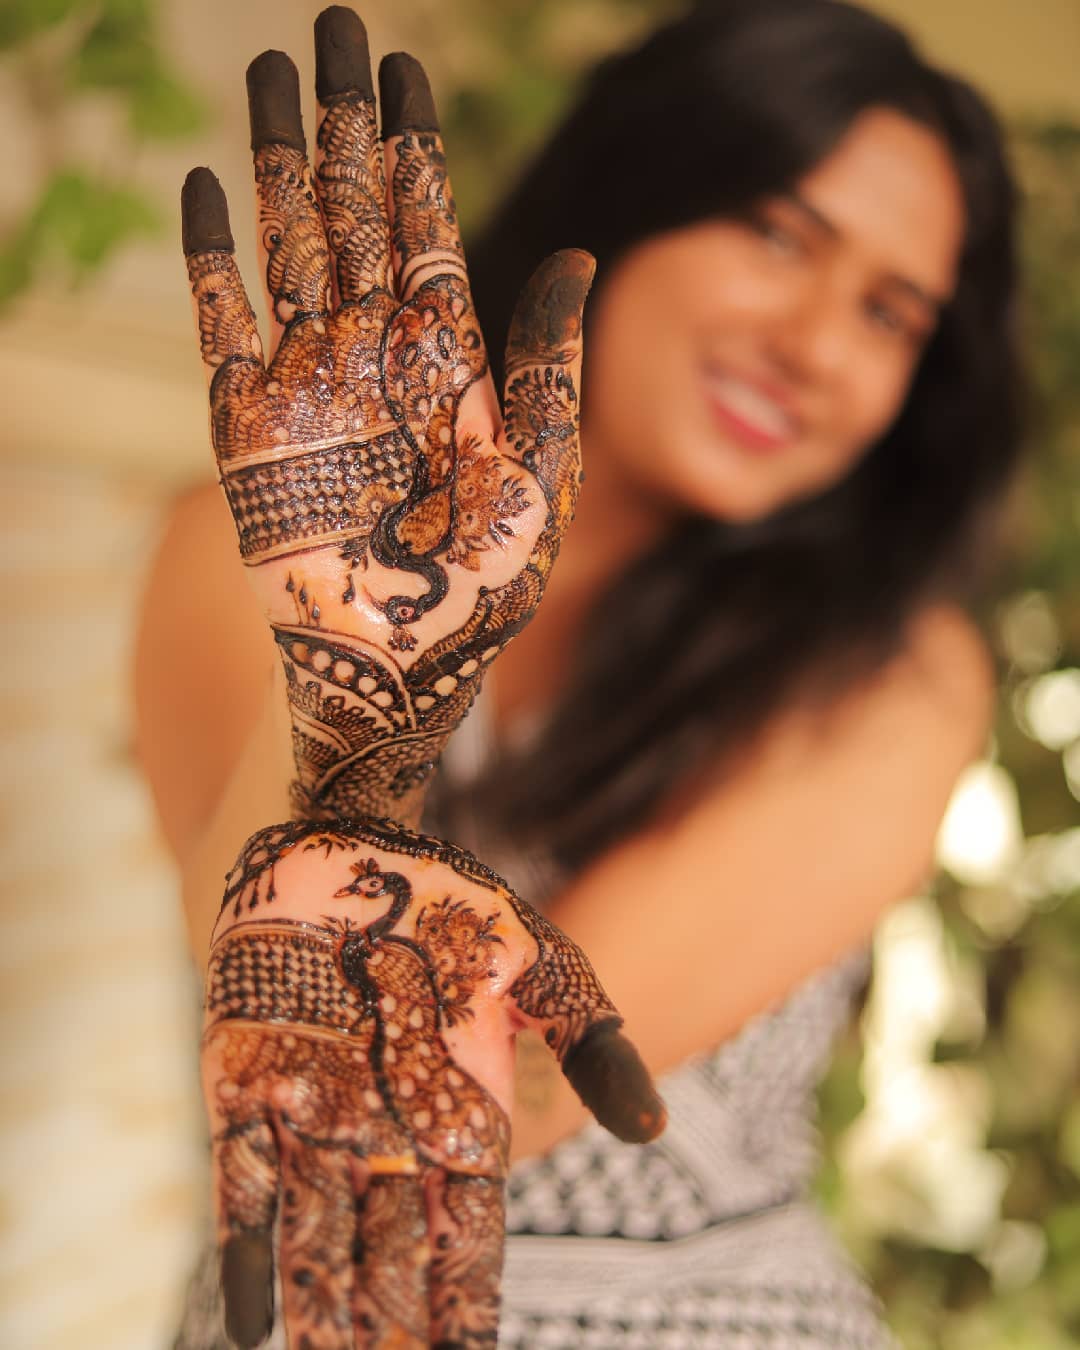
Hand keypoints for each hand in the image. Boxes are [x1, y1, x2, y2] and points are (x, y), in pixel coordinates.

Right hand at [181, 6, 592, 823]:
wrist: (398, 674)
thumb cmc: (483, 593)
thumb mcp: (543, 474)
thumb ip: (551, 367)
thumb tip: (577, 255)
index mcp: (446, 360)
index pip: (427, 224)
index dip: (415, 144)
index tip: (405, 65)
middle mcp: (374, 355)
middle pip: (356, 210)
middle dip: (346, 121)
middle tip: (333, 26)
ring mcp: (307, 383)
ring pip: (290, 243)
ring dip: (281, 160)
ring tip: (272, 73)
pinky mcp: (246, 425)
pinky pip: (221, 321)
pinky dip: (213, 256)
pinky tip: (208, 189)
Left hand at [204, 819, 664, 1347]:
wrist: (352, 842)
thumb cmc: (455, 907)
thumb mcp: (543, 969)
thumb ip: (592, 1046)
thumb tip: (653, 1131)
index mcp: (458, 1117)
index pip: (465, 1238)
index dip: (464, 1305)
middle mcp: (385, 1134)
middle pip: (390, 1258)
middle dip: (392, 1326)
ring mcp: (314, 1113)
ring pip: (320, 1238)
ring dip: (325, 1309)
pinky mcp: (246, 1084)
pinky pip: (242, 1180)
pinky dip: (247, 1249)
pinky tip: (248, 1324)